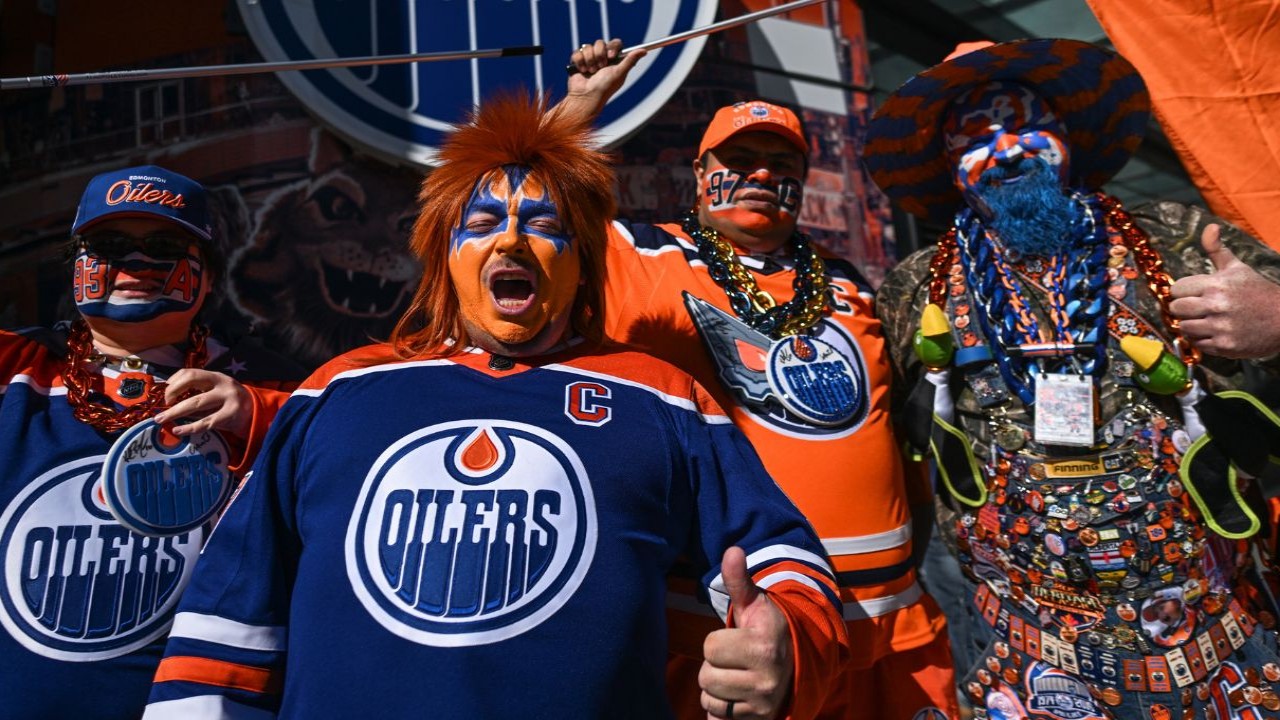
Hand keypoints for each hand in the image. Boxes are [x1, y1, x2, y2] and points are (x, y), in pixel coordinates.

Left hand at [155, 369, 252, 438]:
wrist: (257, 413)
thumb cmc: (230, 402)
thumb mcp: (217, 391)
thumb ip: (198, 393)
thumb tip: (169, 401)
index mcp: (216, 376)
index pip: (191, 373)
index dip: (174, 382)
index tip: (165, 395)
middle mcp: (222, 384)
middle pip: (191, 383)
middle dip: (171, 395)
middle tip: (160, 408)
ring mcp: (228, 399)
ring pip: (196, 403)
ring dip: (175, 412)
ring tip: (161, 420)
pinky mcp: (231, 415)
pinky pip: (206, 422)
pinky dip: (189, 428)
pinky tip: (179, 431)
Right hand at [559, 38, 646, 123]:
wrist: (586, 96)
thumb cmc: (605, 87)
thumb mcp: (619, 73)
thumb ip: (630, 60)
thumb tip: (644, 51)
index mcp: (614, 59)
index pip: (615, 43)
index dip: (612, 47)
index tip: (611, 56)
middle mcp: (602, 57)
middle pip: (600, 42)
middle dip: (599, 55)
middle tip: (600, 67)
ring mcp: (589, 58)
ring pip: (588, 47)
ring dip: (590, 60)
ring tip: (591, 72)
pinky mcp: (578, 61)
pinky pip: (577, 52)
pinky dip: (580, 62)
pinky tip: (583, 71)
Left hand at [699, 547, 792, 719]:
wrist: (797, 662)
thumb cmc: (768, 629)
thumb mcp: (755, 603)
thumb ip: (739, 579)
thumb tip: (732, 550)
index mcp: (763, 646)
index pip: (710, 647)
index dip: (718, 641)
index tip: (737, 639)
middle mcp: (766, 679)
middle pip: (707, 677)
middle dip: (715, 666)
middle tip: (735, 659)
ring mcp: (763, 703)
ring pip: (710, 699)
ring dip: (716, 688)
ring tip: (736, 676)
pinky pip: (718, 718)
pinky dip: (721, 709)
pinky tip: (736, 695)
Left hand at [1169, 224, 1279, 358]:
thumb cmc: (1257, 291)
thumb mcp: (1237, 268)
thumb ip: (1216, 249)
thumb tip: (1210, 227)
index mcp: (1216, 284)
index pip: (1176, 290)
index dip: (1182, 292)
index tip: (1191, 294)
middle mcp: (1216, 305)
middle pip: (1176, 309)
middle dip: (1184, 309)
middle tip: (1198, 308)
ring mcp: (1220, 327)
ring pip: (1184, 328)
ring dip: (1192, 325)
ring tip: (1208, 320)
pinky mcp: (1225, 346)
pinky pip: (1198, 344)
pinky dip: (1204, 340)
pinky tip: (1217, 332)